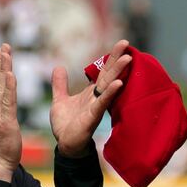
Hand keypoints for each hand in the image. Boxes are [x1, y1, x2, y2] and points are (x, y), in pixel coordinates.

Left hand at [50, 39, 131, 156]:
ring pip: (108, 86)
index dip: (109, 58)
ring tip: (128, 58)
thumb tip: (58, 67)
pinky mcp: (93, 117)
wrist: (65, 144)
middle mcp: (96, 97)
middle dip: (116, 59)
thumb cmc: (65, 124)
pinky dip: (110, 93)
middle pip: (107, 74)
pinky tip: (118, 83)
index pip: (101, 71)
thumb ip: (60, 84)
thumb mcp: (60, 100)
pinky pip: (102, 103)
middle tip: (126, 42)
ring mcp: (96, 106)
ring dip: (118, 72)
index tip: (121, 43)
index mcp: (89, 92)